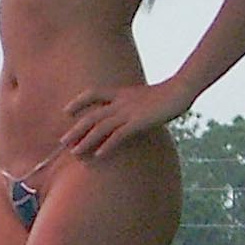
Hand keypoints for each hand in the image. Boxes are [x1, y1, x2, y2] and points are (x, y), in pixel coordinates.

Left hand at [62, 79, 189, 158]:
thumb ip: (132, 104)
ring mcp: (129, 112)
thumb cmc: (167, 94)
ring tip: (75, 153)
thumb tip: (127, 115)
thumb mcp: (144, 97)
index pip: (93, 94)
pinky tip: (98, 155)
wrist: (181, 90)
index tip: (66, 111)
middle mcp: (121, 102)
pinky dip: (107, 145)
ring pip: (101, 128)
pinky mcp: (139, 122)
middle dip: (76, 129)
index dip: (79, 102)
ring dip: (86, 141)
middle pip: (92, 115)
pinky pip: (119, 135)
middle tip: (62, 141)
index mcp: (121, 93)